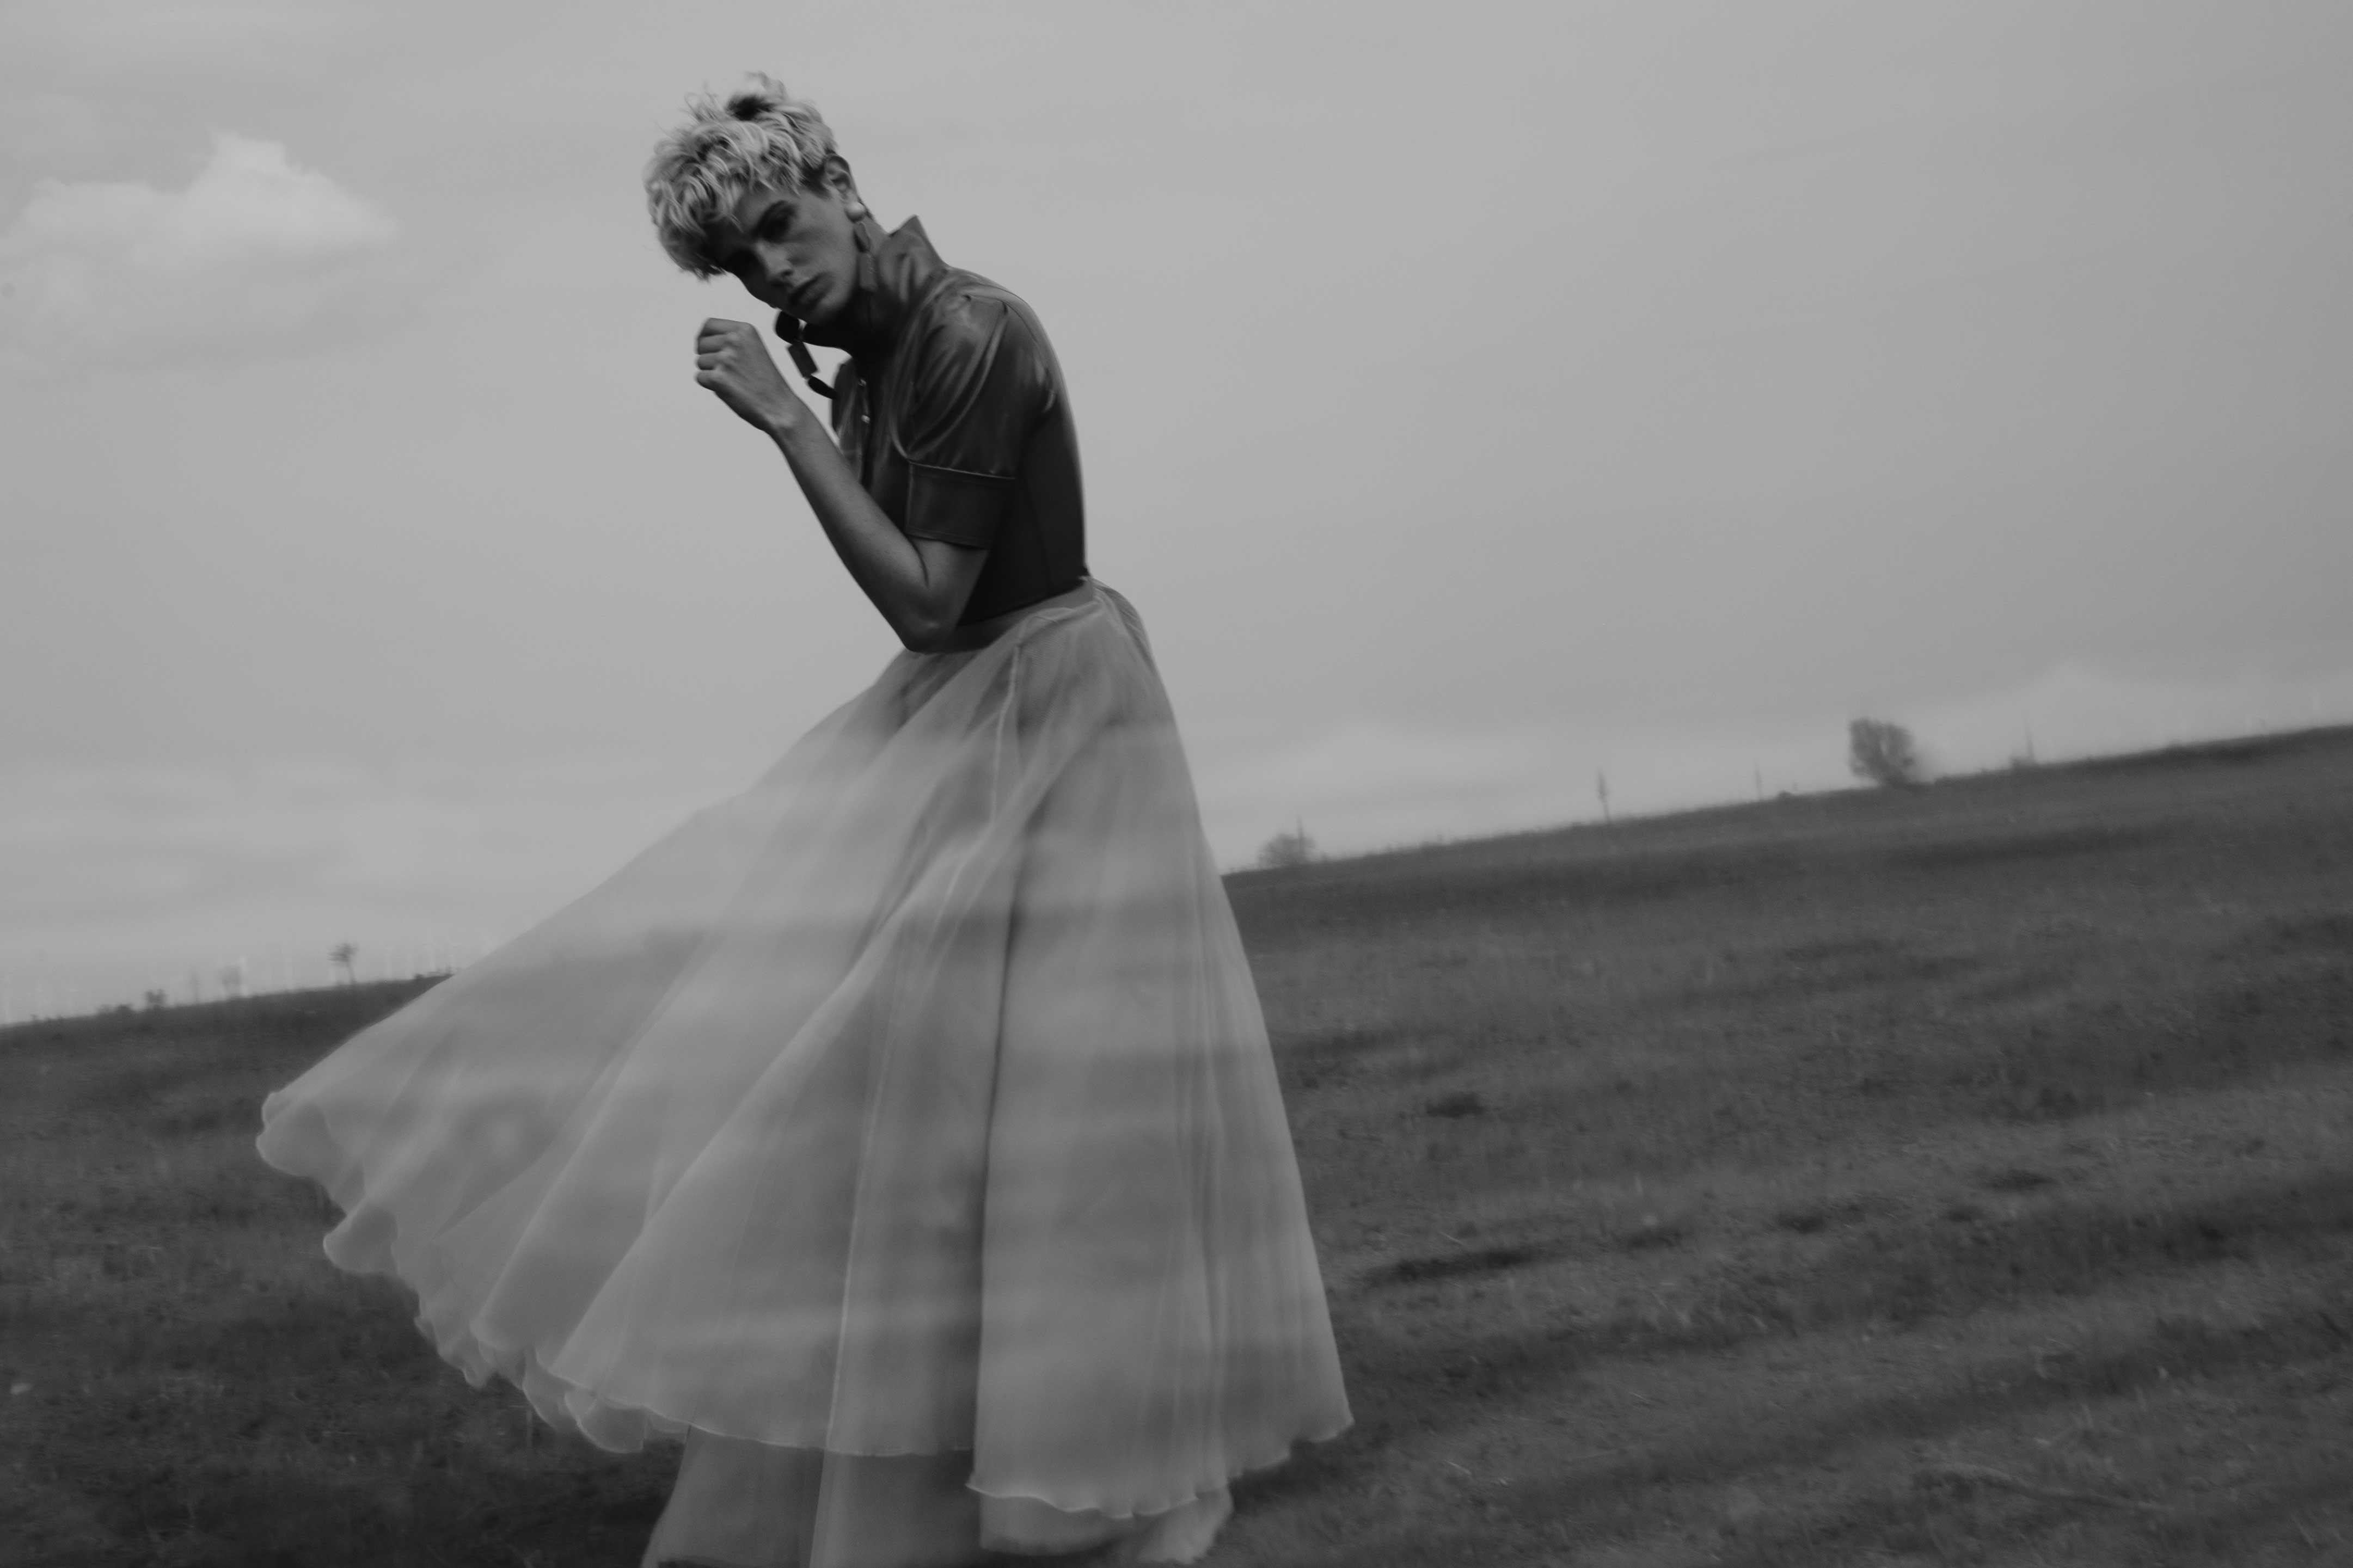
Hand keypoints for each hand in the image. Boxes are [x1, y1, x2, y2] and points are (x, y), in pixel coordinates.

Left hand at [694, 318, 805, 437]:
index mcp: (744, 330)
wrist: (779, 406)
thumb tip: (702, 339)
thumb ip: (732, 340)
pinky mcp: (718, 377)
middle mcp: (735, 340)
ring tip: (733, 380)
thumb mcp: (753, 348)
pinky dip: (710, 386)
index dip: (704, 337)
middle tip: (727, 371)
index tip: (707, 347)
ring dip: (711, 373)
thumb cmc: (766, 382)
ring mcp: (726, 358)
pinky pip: (700, 378)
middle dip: (708, 357)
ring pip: (700, 362)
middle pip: (701, 344)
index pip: (709, 324)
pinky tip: (729, 389)